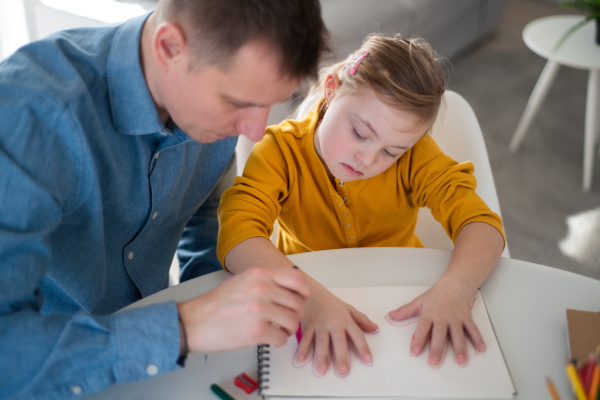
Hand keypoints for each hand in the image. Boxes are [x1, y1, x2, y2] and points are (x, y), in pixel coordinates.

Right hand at [177, 266, 308, 352]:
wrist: (193, 321)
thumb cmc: (216, 303)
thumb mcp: (243, 280)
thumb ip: (266, 281)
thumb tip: (290, 288)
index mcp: (260, 274)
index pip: (297, 280)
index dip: (302, 292)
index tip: (299, 299)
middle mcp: (262, 289)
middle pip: (297, 304)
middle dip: (293, 314)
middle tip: (283, 319)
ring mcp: (260, 310)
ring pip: (293, 321)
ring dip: (287, 329)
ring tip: (276, 329)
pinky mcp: (256, 331)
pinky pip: (282, 338)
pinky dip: (278, 340)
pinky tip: (268, 338)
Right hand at [295, 280, 377, 375]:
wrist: (312, 291)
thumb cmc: (331, 303)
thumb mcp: (348, 308)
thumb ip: (361, 320)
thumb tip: (375, 328)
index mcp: (346, 320)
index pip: (357, 335)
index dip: (363, 347)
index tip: (368, 359)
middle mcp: (334, 323)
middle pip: (338, 341)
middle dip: (341, 356)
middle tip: (343, 371)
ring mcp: (320, 325)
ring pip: (321, 342)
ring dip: (321, 356)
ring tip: (322, 370)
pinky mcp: (308, 325)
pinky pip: (305, 338)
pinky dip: (302, 348)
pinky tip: (301, 359)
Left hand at [387, 281, 484, 366]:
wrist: (454, 284)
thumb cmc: (436, 295)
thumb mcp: (419, 302)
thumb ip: (405, 311)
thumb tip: (391, 315)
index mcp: (429, 314)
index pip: (422, 329)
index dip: (418, 341)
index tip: (414, 352)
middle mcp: (443, 317)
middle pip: (439, 335)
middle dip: (437, 349)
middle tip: (434, 362)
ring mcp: (456, 318)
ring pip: (458, 334)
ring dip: (460, 348)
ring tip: (460, 361)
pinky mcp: (467, 318)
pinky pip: (473, 329)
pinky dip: (478, 339)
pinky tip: (481, 349)